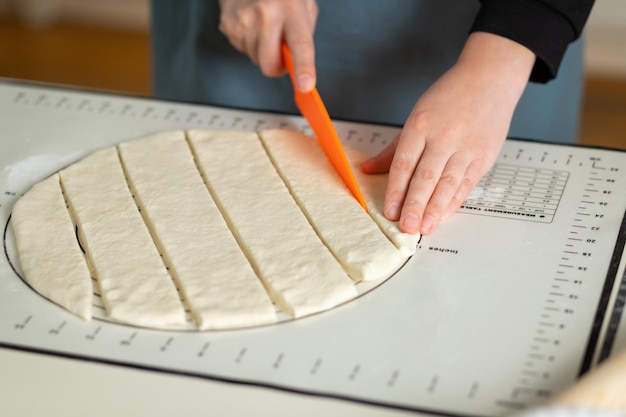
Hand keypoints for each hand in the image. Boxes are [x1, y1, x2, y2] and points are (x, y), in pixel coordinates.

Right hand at [218, 0, 317, 91]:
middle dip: (276, 66)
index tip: (306, 85)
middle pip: (269, 65)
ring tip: (263, 27)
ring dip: (261, 50)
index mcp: (291, 9)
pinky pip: (242, 50)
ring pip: (255, 59)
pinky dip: (248, 42)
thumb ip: (305, 32)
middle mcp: (267, 15)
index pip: (300, 45)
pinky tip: (251, 25)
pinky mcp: (228, 25)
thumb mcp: (303, 4)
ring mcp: (244, 21)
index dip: (304, 68)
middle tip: (279, 51)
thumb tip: (299, 61)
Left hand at [361, 32, 534, 234]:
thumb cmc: (449, 97)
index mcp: (421, 125)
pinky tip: (443, 214)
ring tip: (425, 227)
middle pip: (425, 177)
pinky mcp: (483, 156)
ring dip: (435, 208)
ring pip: (447, 183)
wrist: (489, 79)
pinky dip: (454, 201)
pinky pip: (466, 184)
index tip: (389, 211)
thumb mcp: (416, 117)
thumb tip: (368, 169)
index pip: (404, 164)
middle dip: (415, 205)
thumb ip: (393, 149)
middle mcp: (443, 137)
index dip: (395, 190)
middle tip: (406, 226)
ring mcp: (466, 147)